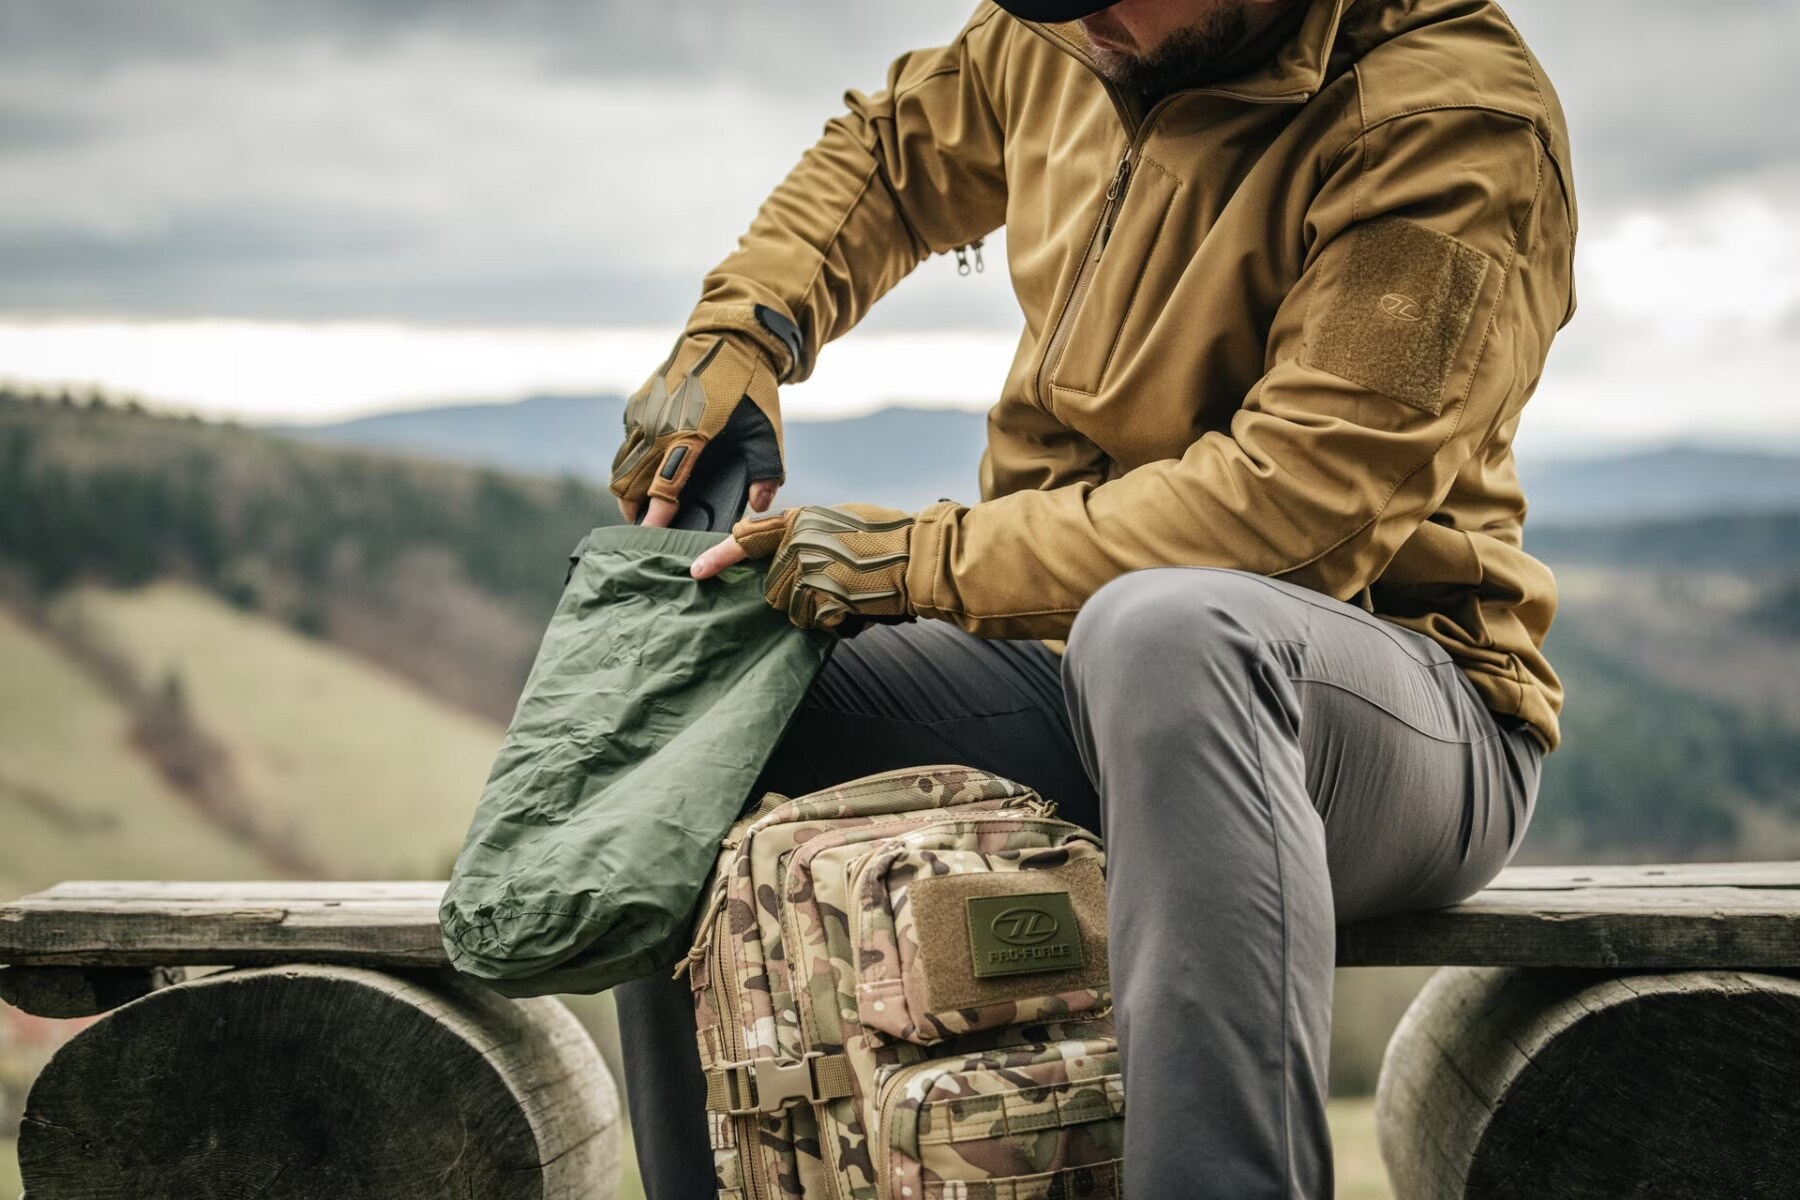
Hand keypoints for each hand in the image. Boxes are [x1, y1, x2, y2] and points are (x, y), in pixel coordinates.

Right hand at [610, 329, 786, 525]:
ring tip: (647, 505)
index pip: (662, 488)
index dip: (654, 518)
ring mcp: (642, 413)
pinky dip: (633, 462)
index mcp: (688, 434)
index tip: (650, 537)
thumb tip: (758, 507)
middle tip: (649, 528)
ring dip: (629, 488)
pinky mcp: (637, 404)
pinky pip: (627, 443)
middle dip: (634, 510)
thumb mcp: (767, 432)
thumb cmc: (752, 387)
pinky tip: (654, 468)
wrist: (730, 337)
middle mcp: (657, 425)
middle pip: (628, 483)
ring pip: (620, 465)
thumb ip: (766, 474)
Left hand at [695, 502, 921, 632]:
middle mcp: (798, 544)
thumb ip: (809, 535)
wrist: (918, 556)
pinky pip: (815, 623)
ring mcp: (809, 573)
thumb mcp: (840, 521)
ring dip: (817, 610)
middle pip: (772, 587)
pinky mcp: (824, 599)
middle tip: (836, 583)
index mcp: (800, 521)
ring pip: (792, 610)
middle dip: (798, 594)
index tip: (696, 571)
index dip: (718, 557)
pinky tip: (857, 605)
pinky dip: (835, 622)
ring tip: (849, 592)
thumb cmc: (888, 537)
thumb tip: (786, 554)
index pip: (747, 538)